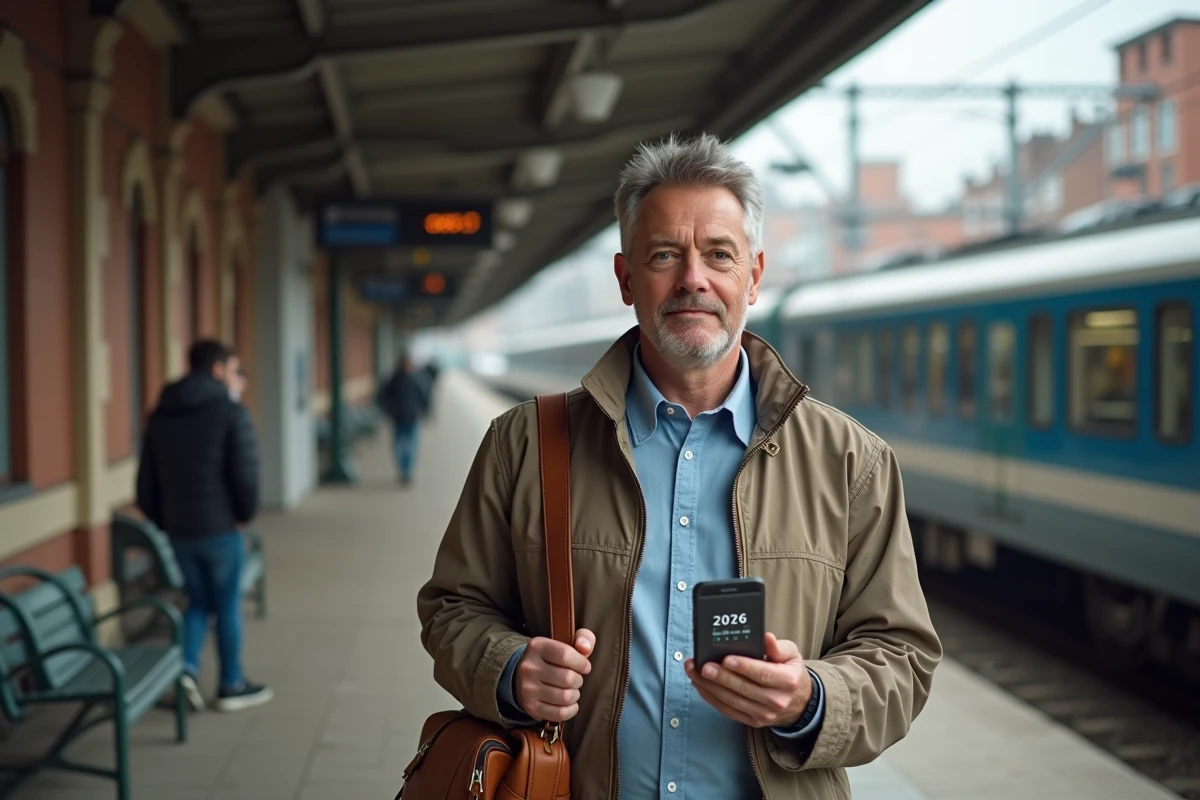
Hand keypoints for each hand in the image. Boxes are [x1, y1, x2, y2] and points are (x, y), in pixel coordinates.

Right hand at [514, 628, 595, 722]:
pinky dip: (571, 710)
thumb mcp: (566, 641)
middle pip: (568, 678)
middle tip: (576, 679)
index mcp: (537, 647)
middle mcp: (529, 667)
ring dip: (575, 695)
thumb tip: (586, 647)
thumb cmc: (552, 658)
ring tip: (572, 690)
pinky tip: (570, 703)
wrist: (524, 676)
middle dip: (578, 680)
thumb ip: (583, 638)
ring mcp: (528, 689)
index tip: (585, 666)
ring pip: (565, 697)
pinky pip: (560, 713)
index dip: (581, 663)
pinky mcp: (531, 707)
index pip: (566, 655)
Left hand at [684, 632, 811, 727]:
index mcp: (788, 681)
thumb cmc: (791, 673)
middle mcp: (776, 701)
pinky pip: (728, 710)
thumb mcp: (792, 655)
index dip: (744, 667)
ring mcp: (764, 714)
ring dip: (709, 686)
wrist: (799, 703)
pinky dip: (711, 698)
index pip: (763, 674)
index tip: (726, 659)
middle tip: (702, 665)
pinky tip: (699, 685)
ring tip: (694, 672)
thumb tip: (766, 638)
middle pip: (744, 688)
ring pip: (732, 700)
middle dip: (720, 676)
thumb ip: (778, 647)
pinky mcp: (752, 721)